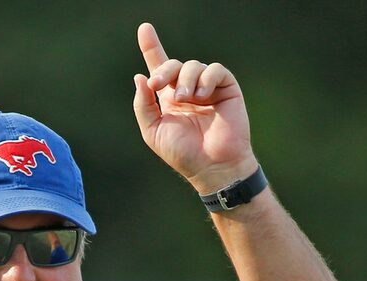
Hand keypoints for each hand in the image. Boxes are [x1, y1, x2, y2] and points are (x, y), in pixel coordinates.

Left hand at [133, 23, 258, 193]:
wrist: (212, 166)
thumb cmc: (183, 153)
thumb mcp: (153, 131)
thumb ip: (143, 105)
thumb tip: (140, 77)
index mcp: (169, 99)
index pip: (159, 68)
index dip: (151, 47)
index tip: (144, 29)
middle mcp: (188, 91)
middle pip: (173, 65)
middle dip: (164, 70)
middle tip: (157, 85)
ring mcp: (208, 89)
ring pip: (193, 65)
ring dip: (185, 79)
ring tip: (187, 99)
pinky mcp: (226, 89)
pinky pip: (215, 70)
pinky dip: (206, 79)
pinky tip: (202, 96)